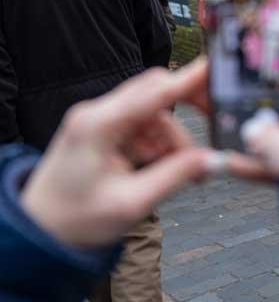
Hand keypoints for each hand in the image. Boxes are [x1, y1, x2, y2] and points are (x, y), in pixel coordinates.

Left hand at [20, 61, 215, 248]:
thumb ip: (176, 176)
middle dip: (190, 109)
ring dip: (175, 138)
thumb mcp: (132, 203)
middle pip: (156, 92)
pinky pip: (145, 126)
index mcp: (98, 126)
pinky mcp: (104, 131)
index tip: (216, 68)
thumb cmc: (76, 221)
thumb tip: (215, 159)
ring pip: (155, 112)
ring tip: (188, 172)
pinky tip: (165, 169)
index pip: (153, 92)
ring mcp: (99, 120)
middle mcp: (97, 114)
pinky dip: (162, 144)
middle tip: (216, 128)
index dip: (189, 79)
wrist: (39, 233)